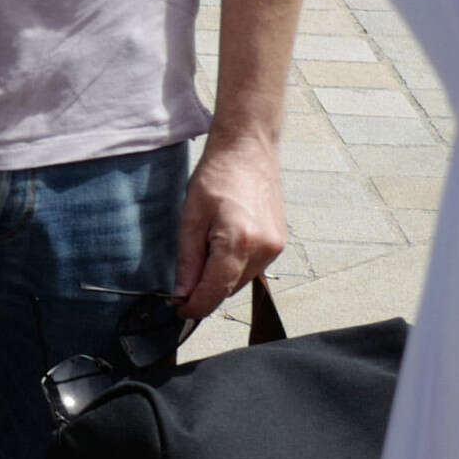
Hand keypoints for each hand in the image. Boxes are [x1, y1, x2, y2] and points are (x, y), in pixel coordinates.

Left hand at [177, 127, 286, 323]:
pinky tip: (226, 238)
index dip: (194, 306)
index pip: (215, 292)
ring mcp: (275, 248)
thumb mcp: (191, 215)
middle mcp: (263, 250)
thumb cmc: (217, 175)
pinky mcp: (279, 243)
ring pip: (241, 280)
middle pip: (228, 289)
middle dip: (205, 287)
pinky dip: (236, 263)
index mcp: (238, 242)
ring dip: (222, 275)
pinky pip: (253, 267)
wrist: (249, 149)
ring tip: (209, 242)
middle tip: (187, 268)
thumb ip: (188, 259)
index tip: (178, 309)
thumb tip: (182, 293)